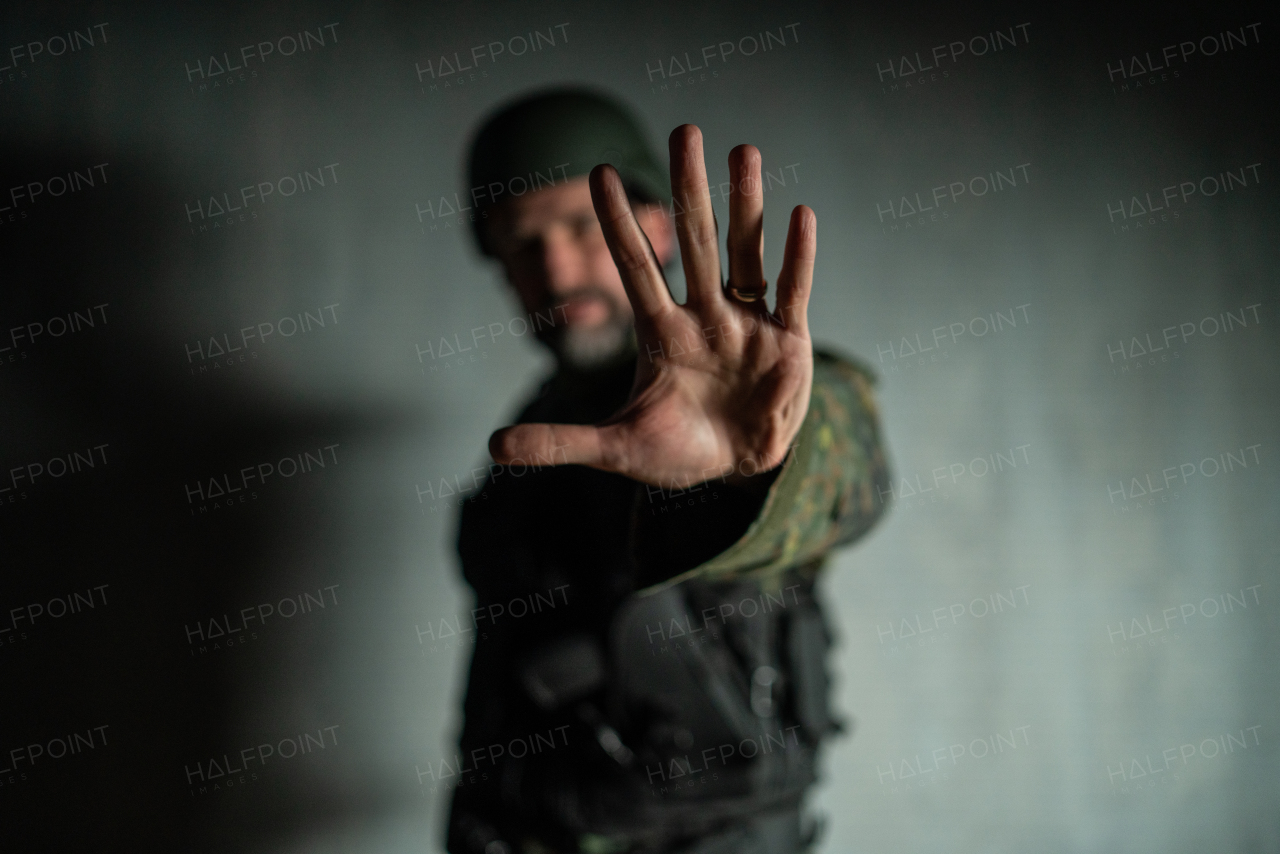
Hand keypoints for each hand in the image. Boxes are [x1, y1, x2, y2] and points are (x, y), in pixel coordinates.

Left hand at [489, 125, 815, 488]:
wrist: (735, 469)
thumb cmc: (675, 450)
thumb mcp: (616, 447)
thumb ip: (560, 442)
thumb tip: (494, 447)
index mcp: (661, 333)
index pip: (634, 267)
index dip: (617, 224)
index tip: (597, 172)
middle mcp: (703, 315)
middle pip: (694, 242)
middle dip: (688, 188)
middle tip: (682, 130)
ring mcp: (746, 324)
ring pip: (746, 253)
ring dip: (747, 205)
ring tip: (743, 151)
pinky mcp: (788, 342)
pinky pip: (792, 291)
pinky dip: (797, 257)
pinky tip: (799, 214)